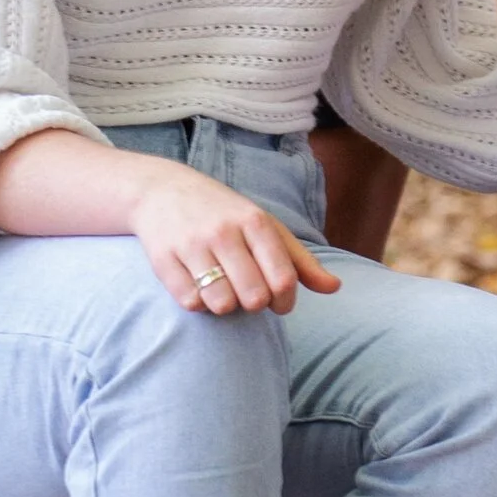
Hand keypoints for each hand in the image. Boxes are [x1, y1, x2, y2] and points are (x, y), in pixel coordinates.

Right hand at [127, 162, 341, 317]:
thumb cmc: (224, 214)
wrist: (162, 190)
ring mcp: (193, 244)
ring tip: (222, 290)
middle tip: (247, 294)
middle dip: (254, 305)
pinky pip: (190, 303)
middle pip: (254, 297)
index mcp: (255, 221)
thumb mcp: (265, 227)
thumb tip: (334, 288)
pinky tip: (198, 286)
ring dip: (225, 306)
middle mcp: (225, 231)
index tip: (278, 301)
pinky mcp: (164, 259)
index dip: (284, 301)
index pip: (283, 278)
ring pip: (221, 303)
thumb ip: (300, 261)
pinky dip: (198, 303)